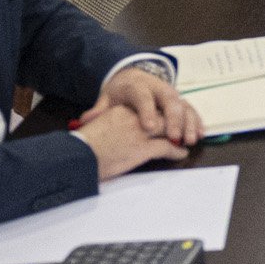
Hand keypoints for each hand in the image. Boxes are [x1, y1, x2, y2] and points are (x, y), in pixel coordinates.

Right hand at [73, 102, 191, 179]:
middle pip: (161, 116)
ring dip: (179, 135)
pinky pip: (166, 147)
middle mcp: (133, 118)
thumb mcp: (98, 127)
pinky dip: (176, 151)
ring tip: (186, 141)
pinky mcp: (142, 148)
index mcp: (122, 110)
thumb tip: (97, 122)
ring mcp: (139, 132)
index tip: (166, 120)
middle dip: (175, 123)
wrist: (78, 155)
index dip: (159, 115)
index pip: (147, 108)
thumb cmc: (85, 145)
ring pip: (167, 129)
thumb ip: (103, 120)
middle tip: (184, 131)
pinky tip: (181, 154)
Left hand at [87, 66, 204, 145]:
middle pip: (169, 100)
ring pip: (183, 105)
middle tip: (174, 138)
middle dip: (173, 119)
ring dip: (189, 123)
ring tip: (190, 140)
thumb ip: (100, 110)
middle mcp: (157, 88)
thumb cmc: (121, 92)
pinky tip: (200, 135)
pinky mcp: (180, 100)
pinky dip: (197, 122)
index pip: (143, 98)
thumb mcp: (108, 99)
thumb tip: (87, 120)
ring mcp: (171, 94)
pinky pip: (191, 109)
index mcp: (137, 86)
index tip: (149, 128)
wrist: (134, 76)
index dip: (147, 112)